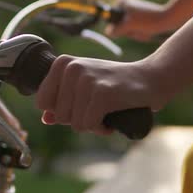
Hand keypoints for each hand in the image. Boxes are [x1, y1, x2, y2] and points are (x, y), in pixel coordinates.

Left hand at [35, 55, 167, 134]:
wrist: (150, 78)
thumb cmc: (114, 85)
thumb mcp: (84, 87)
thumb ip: (62, 100)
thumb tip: (45, 118)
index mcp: (62, 63)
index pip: (42, 102)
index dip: (60, 111)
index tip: (80, 104)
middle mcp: (72, 67)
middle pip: (58, 116)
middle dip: (78, 119)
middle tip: (96, 108)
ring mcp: (87, 79)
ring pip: (74, 123)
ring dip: (91, 125)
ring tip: (105, 112)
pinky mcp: (102, 93)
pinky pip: (89, 125)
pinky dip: (101, 129)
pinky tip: (110, 121)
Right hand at [105, 0, 169, 41]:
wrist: (169, 19)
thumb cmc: (149, 21)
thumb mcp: (129, 26)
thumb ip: (116, 30)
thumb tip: (108, 33)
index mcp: (122, 3)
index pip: (112, 22)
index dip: (119, 28)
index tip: (130, 26)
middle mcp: (127, 6)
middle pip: (120, 27)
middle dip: (130, 32)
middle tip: (140, 29)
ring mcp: (135, 13)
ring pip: (129, 31)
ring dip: (137, 34)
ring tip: (146, 30)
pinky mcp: (143, 19)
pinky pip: (137, 31)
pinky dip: (142, 34)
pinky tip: (149, 31)